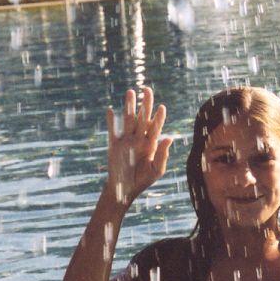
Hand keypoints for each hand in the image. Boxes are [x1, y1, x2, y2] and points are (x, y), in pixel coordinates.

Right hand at [106, 86, 170, 205]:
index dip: (158, 117)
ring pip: (128, 120)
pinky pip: (113, 130)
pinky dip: (111, 121)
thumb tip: (169, 138)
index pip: (155, 127)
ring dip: (129, 106)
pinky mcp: (114, 145)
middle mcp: (139, 139)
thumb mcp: (156, 170)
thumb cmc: (143, 180)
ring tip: (131, 92)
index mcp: (151, 144)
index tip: (162, 107)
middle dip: (145, 104)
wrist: (125, 190)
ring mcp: (126, 140)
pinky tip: (110, 110)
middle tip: (147, 90)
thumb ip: (163, 154)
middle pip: (142, 118)